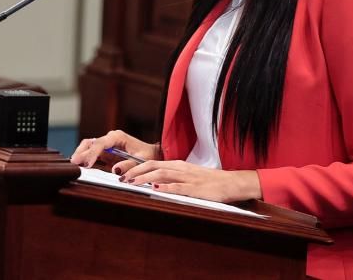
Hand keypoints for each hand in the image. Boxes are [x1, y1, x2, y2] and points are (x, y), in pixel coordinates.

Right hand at [70, 130, 157, 167]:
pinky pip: (91, 154)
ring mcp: (106, 145)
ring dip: (80, 155)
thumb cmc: (147, 156)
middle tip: (74, 164)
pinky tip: (79, 165)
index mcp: (118, 137)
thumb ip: (129, 165)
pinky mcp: (104, 152)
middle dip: (81, 153)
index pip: (101, 143)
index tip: (86, 163)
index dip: (92, 153)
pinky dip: (84, 159)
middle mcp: (110, 139)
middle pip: (90, 143)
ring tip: (74, 165)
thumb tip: (115, 170)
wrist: (152, 155)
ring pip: (88, 147)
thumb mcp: (142, 161)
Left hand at [119, 160, 261, 202]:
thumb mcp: (189, 176)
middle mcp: (181, 169)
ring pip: (163, 174)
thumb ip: (173, 178)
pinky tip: (156, 189)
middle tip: (122, 178)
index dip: (136, 167)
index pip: (153, 162)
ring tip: (132, 183)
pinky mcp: (196, 188)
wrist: (231, 182)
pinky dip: (166, 187)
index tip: (123, 173)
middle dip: (136, 171)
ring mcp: (188, 178)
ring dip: (145, 178)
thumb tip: (155, 182)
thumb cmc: (210, 181)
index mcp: (178, 165)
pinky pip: (178, 187)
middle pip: (154, 166)